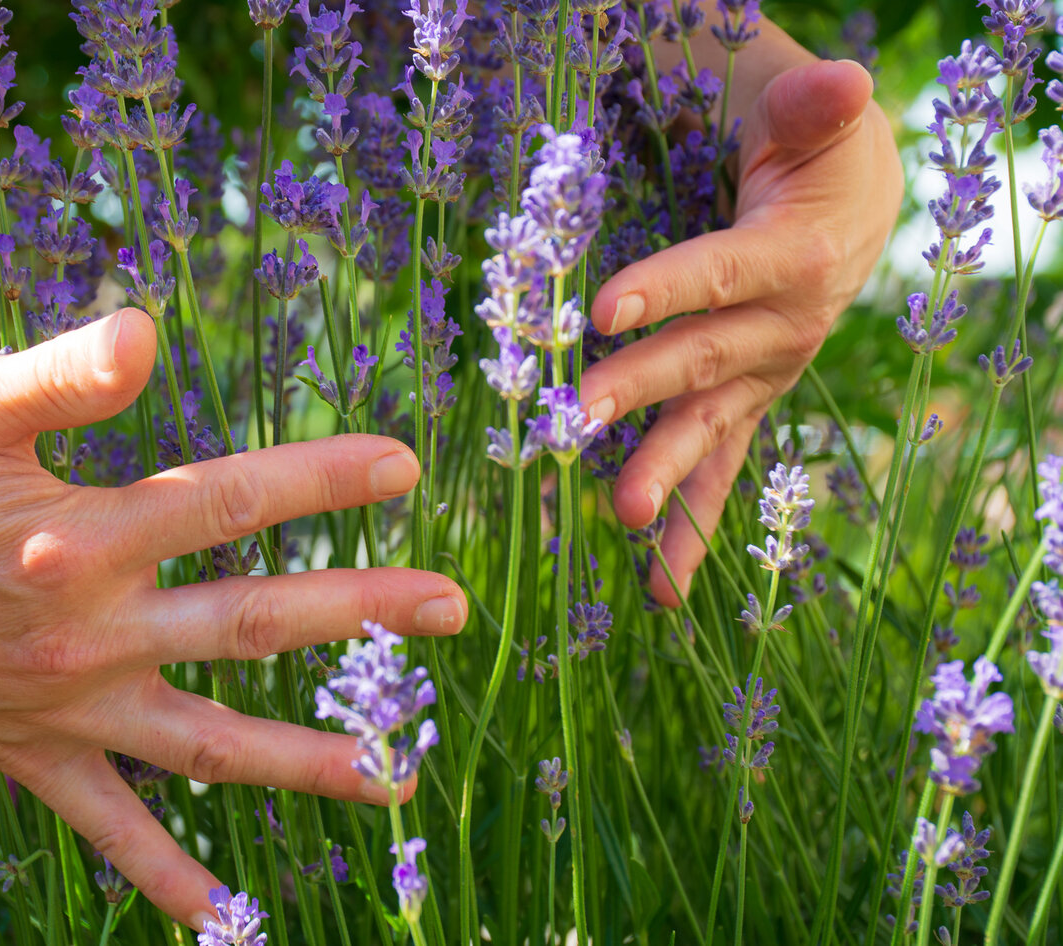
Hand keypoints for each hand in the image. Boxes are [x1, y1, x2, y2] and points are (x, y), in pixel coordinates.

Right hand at [0, 309, 465, 926]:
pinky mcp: (31, 754)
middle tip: (451, 606)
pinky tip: (223, 917)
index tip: (405, 465)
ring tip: (393, 776)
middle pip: (248, 622)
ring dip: (302, 758)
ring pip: (206, 742)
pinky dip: (164, 874)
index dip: (321, 479)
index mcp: (80, 536)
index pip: (227, 501)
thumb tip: (150, 332)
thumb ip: (59, 373)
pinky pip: (108, 827)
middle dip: (356, 611)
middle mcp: (88, 632)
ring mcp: (65, 707)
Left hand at [579, 58, 901, 604]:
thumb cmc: (814, 156)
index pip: (718, 273)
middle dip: (639, 394)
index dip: (666, 289)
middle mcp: (780, 332)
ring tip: (621, 520)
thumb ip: (813, 104)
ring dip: (666, 479)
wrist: (850, 208)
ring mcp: (762, 379)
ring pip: (710, 434)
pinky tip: (658, 590)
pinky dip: (690, 532)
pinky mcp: (745, 407)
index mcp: (791, 259)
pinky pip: (719, 476)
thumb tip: (838, 80)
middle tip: (576, 421)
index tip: (603, 308)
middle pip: (700, 361)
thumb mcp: (813, 118)